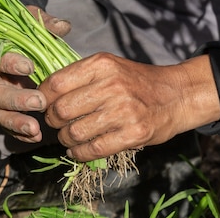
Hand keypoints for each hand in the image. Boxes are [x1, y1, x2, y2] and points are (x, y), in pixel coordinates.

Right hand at [0, 6, 69, 142]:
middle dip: (16, 100)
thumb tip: (63, 26)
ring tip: (35, 129)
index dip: (10, 63)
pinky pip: (8, 125)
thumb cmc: (24, 28)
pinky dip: (20, 133)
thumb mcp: (33, 20)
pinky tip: (37, 137)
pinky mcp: (4, 110)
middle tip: (39, 102)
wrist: (20, 40)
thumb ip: (46, 22)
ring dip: (16, 123)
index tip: (29, 66)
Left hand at [39, 52, 219, 161]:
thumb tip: (43, 93)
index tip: (43, 104)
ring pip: (75, 132)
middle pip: (62, 110)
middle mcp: (112, 85)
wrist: (177, 94)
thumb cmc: (135, 80)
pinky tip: (76, 151)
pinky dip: (79, 153)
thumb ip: (79, 76)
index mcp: (101, 65)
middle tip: (54, 123)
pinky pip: (94, 149)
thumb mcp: (108, 66)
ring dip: (65, 139)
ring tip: (67, 137)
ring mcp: (124, 111)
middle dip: (52, 121)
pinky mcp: (134, 133)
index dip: (43, 98)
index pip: (56, 84)